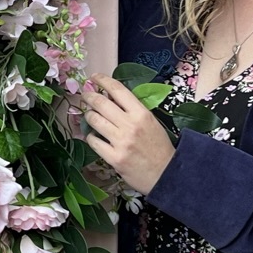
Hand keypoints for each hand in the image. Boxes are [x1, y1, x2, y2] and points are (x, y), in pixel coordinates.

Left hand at [83, 76, 175, 195]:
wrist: (166, 174)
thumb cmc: (159, 148)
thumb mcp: (151, 122)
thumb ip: (133, 111)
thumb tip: (111, 98)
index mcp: (141, 114)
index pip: (118, 90)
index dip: (103, 80)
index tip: (94, 77)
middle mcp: (130, 125)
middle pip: (101, 103)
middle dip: (89, 96)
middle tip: (85, 95)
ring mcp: (120, 142)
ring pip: (94, 120)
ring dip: (88, 115)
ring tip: (89, 115)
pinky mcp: (113, 158)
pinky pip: (93, 141)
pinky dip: (91, 137)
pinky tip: (94, 136)